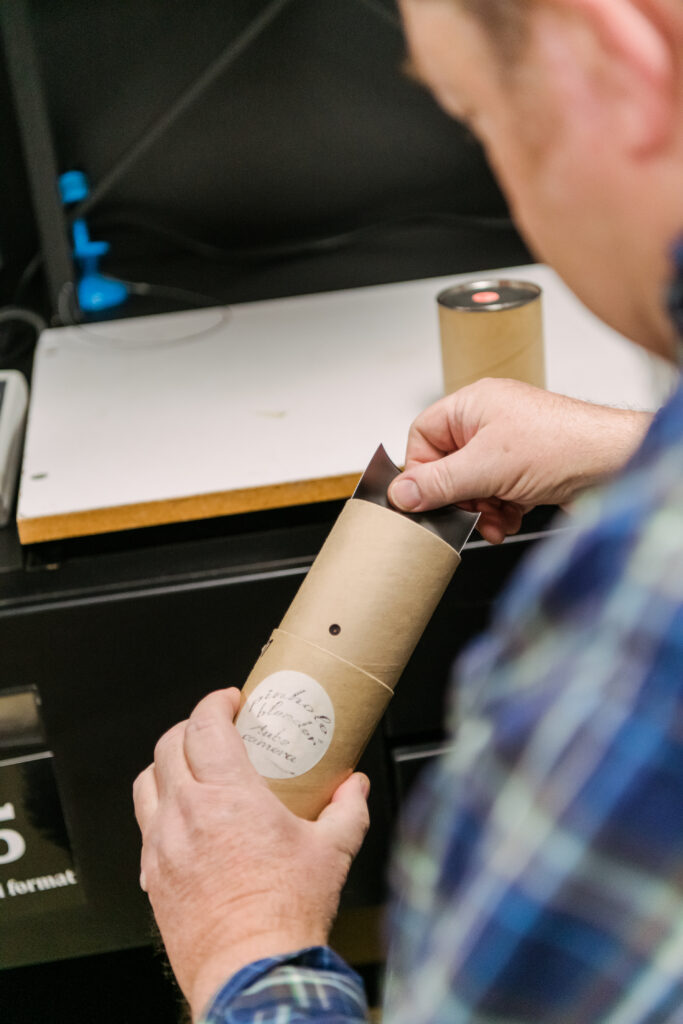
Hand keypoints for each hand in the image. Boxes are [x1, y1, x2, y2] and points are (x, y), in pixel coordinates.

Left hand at [133, 688, 369, 1020]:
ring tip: (189, 768)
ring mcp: (163, 846)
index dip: (214, 702)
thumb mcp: (331, 852)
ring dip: (166, 765)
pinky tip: (182, 823)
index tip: (229, 701)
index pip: (204, 725)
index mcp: (229, 797)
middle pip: (168, 745)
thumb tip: (355, 787)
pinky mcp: (152, 876)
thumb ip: (347, 810)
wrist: (253, 972)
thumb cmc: (285, 916)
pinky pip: (144, 828)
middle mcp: (187, 814)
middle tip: (212, 729)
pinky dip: (159, 811)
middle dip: (190, 727)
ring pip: (146, 782)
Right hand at [388, 378, 650, 542]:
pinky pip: (495, 494)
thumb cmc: (565, 444)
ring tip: (496, 519)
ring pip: (471, 485)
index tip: (426, 498)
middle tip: (466, 514)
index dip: (421, 470)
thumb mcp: (487, 468)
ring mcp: (508, 446)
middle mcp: (488, 421)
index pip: (422, 436)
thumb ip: (438, 483)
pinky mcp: (525, 470)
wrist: (616, 462)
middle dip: (458, 497)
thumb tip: (401, 493)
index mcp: (472, 405)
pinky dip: (500, 512)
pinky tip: (512, 519)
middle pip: (447, 466)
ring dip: (480, 510)